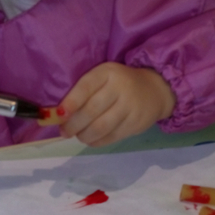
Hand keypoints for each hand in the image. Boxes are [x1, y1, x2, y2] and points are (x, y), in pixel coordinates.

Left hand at [59, 62, 175, 146]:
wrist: (155, 89)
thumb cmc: (120, 83)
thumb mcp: (104, 77)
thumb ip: (84, 92)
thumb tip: (59, 115)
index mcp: (108, 72)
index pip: (86, 87)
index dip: (71, 102)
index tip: (59, 114)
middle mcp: (120, 88)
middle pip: (92, 110)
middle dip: (73, 124)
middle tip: (64, 131)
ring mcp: (130, 107)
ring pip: (101, 127)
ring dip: (84, 135)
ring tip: (78, 136)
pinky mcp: (135, 123)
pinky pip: (111, 137)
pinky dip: (97, 142)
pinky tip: (90, 140)